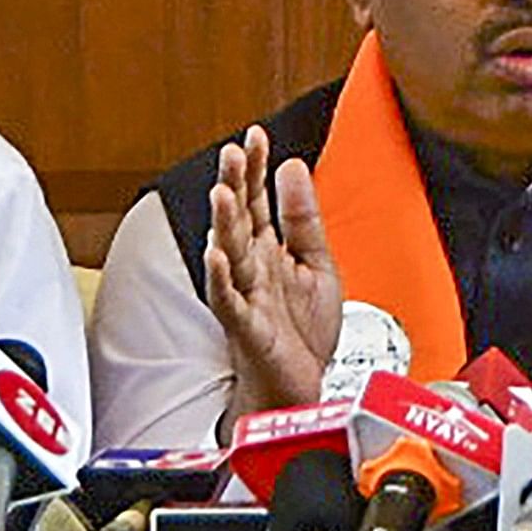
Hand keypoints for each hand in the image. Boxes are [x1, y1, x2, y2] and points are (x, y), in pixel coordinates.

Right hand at [201, 128, 343, 411]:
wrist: (298, 395)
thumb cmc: (301, 337)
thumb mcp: (316, 264)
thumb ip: (303, 217)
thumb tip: (292, 166)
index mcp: (266, 252)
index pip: (256, 201)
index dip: (255, 168)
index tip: (256, 134)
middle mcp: (252, 270)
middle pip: (239, 219)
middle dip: (235, 185)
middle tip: (233, 151)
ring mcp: (246, 298)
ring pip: (230, 254)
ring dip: (224, 223)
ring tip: (221, 193)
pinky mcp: (247, 329)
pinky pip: (229, 301)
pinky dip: (221, 279)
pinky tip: (215, 255)